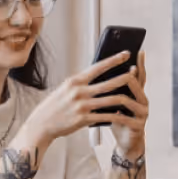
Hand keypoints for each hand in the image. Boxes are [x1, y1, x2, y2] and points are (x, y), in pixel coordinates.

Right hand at [20, 52, 140, 146]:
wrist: (41, 124)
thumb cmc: (55, 105)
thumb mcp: (66, 89)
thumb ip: (82, 83)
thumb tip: (100, 76)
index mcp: (75, 81)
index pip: (98, 67)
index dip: (114, 59)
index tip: (126, 54)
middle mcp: (79, 91)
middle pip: (109, 83)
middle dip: (125, 77)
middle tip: (136, 73)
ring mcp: (82, 105)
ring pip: (111, 99)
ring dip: (126, 97)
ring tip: (135, 96)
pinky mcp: (84, 119)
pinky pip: (106, 116)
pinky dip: (117, 115)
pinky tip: (124, 114)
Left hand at [109, 51, 148, 156]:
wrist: (126, 142)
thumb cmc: (117, 119)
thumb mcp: (114, 102)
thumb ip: (112, 88)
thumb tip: (100, 69)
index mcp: (137, 93)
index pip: (139, 75)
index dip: (140, 64)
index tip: (139, 51)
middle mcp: (142, 101)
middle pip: (138, 85)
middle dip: (132, 76)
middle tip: (128, 67)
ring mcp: (142, 114)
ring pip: (132, 101)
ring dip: (121, 95)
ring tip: (114, 89)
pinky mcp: (138, 126)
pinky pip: (127, 118)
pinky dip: (117, 115)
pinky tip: (110, 112)